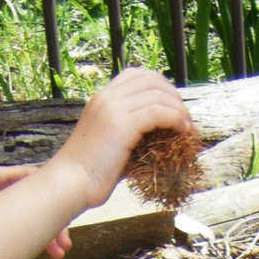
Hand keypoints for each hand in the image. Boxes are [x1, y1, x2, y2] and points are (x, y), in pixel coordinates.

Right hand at [56, 67, 192, 208]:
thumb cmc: (88, 175)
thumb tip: (152, 142)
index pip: (136, 75)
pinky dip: (176, 119)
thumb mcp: (108, 145)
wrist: (70, 183)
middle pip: (151, 79)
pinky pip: (158, 112)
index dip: (159, 86)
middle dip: (173, 95)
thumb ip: (127, 135)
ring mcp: (113, 107)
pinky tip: (183, 132)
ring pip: (157, 94)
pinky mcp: (122, 123)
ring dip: (178, 109)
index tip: (172, 106)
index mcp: (102, 98)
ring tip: (187, 126)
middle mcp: (107, 97)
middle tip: (185, 116)